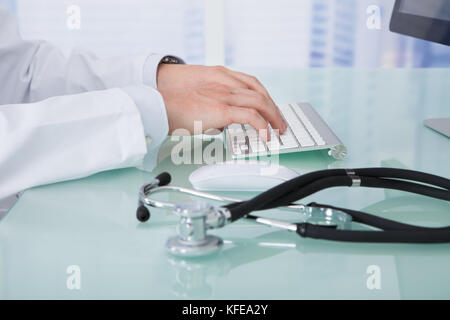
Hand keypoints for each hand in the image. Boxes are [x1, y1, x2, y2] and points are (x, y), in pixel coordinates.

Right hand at [157, 64, 286, 137]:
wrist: (164, 107)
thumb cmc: (178, 110)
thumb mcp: (203, 108)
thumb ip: (216, 114)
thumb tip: (223, 126)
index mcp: (222, 85)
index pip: (253, 88)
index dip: (266, 100)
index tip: (272, 113)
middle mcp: (226, 87)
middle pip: (261, 94)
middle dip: (275, 110)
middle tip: (281, 123)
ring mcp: (225, 97)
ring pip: (260, 103)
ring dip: (273, 117)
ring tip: (278, 130)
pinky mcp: (222, 110)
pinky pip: (250, 116)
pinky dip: (262, 126)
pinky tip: (266, 136)